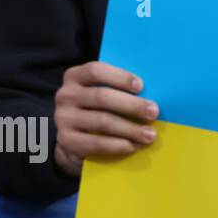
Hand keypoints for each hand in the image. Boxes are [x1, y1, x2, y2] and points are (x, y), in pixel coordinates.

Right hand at [52, 62, 157, 177]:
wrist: (75, 139)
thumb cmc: (99, 108)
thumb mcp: (105, 93)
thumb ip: (120, 89)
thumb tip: (153, 92)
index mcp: (75, 76)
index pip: (95, 71)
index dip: (119, 77)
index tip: (141, 86)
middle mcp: (66, 95)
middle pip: (102, 97)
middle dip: (132, 105)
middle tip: (154, 113)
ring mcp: (63, 118)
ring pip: (102, 121)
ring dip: (130, 129)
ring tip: (150, 134)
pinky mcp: (66, 140)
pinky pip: (96, 143)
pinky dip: (117, 145)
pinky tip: (133, 146)